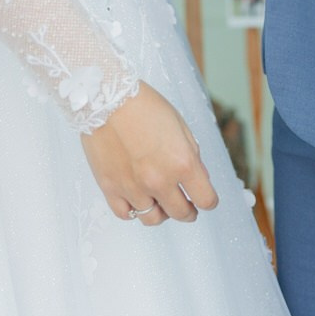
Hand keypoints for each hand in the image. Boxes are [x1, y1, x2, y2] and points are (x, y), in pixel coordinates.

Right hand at [82, 81, 218, 226]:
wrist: (106, 96)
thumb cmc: (144, 104)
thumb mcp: (179, 124)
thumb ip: (192, 153)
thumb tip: (199, 176)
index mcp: (182, 163)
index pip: (206, 199)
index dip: (209, 200)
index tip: (206, 199)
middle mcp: (159, 181)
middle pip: (181, 213)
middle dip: (188, 211)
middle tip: (187, 206)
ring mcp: (133, 188)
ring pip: (153, 218)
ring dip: (162, 213)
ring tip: (161, 202)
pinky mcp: (110, 188)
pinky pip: (125, 213)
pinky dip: (134, 211)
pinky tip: (138, 200)